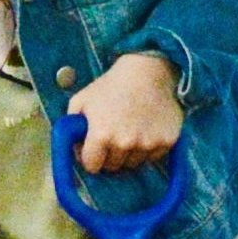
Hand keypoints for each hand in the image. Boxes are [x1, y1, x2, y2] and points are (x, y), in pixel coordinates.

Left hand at [65, 52, 184, 171]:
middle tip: (112, 137)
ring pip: (133, 163)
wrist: (148, 71)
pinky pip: (153, 156)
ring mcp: (147, 144)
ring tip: (130, 130)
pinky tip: (145, 129)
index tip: (94, 150)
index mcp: (101, 135)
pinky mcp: (166, 142)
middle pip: (113, 167)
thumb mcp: (81, 100)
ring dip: (129, 153)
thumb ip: (71, 127)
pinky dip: (148, 148)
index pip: (92, 166)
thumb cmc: (111, 85)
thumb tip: (72, 148)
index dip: (90, 158)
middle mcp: (124, 143)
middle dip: (109, 156)